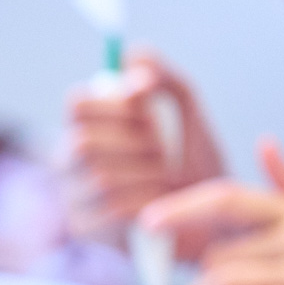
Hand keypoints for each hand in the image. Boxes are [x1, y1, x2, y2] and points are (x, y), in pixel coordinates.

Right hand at [62, 49, 224, 239]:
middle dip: (137, 144)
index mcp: (88, 126)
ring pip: (102, 177)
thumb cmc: (196, 166)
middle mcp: (69, 160)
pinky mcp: (86, 230)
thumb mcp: (189, 117)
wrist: (214, 223)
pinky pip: (115, 210)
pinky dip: (150, 203)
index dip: (117, 104)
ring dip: (150, 176)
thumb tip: (135, 54)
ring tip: (169, 180)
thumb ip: (166, 81)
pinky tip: (162, 204)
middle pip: (83, 141)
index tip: (149, 109)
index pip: (78, 103)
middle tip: (164, 152)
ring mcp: (72, 196)